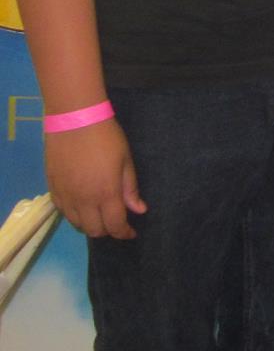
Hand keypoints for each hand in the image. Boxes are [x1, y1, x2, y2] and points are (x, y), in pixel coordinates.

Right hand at [45, 118, 146, 239]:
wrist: (75, 121)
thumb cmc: (107, 137)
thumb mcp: (126, 160)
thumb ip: (130, 188)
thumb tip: (139, 210)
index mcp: (106, 193)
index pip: (115, 225)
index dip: (124, 233)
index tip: (131, 232)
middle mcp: (83, 201)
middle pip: (94, 230)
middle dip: (108, 230)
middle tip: (117, 221)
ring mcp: (66, 196)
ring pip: (77, 224)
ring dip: (91, 224)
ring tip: (101, 214)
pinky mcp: (52, 190)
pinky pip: (63, 213)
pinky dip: (75, 216)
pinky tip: (83, 206)